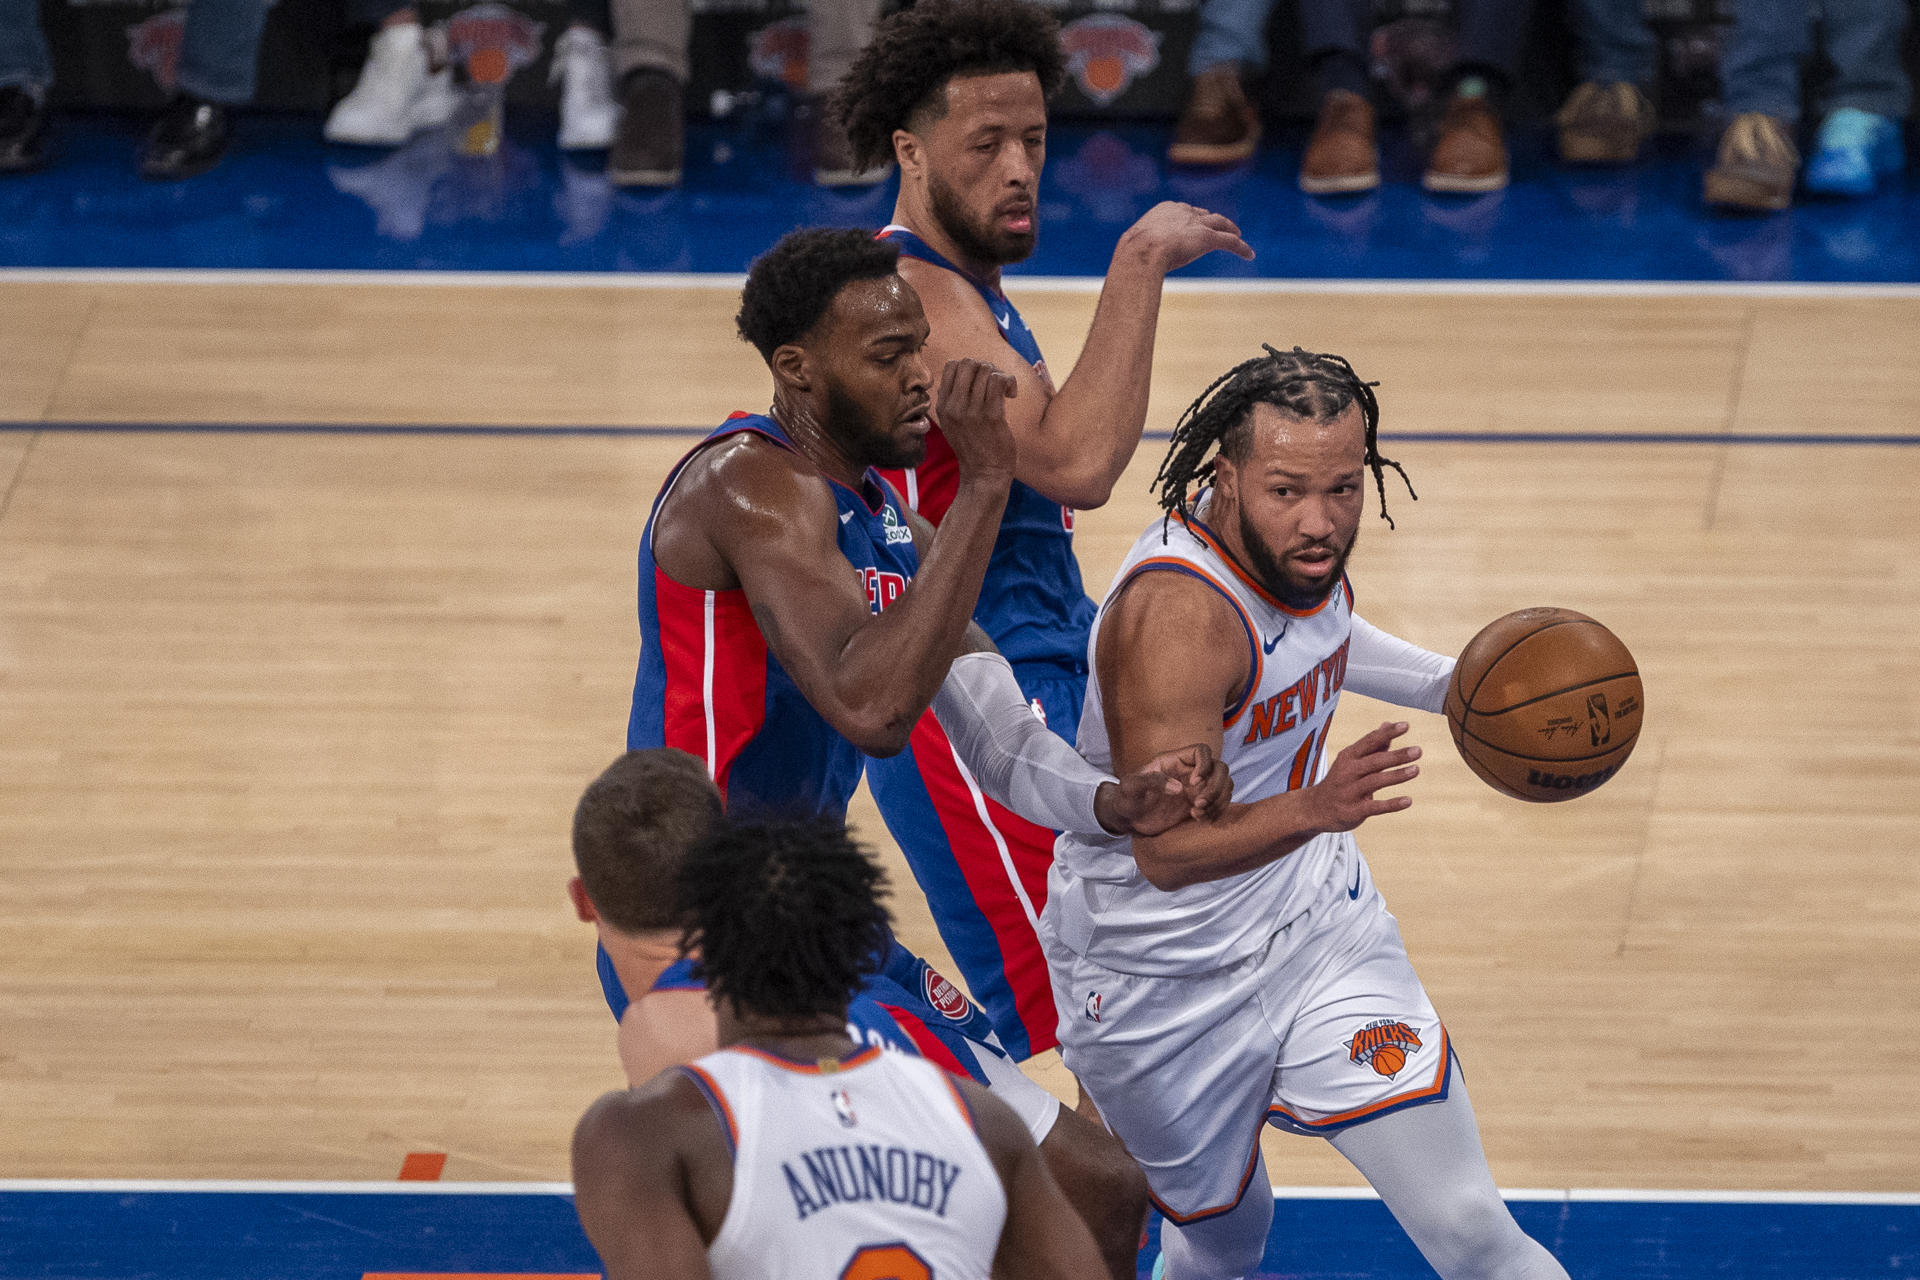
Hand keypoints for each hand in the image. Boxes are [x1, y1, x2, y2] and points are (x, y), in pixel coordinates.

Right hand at [936, 357, 1017, 479]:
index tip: (981, 382)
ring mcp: (972, 411)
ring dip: (999, 374)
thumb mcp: (952, 424)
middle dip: (985, 367)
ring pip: (985, 369)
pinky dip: (1008, 381)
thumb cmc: (973, 448)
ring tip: (1005, 390)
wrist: (984, 474)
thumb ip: (952, 400)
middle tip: (995, 383)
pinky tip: (1011, 394)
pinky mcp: (991, 416)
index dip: (970, 367)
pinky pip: (998, 381)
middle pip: (968, 363)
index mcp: (943, 406)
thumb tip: (964, 373)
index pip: (952, 366)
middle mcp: (954, 406)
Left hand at [1097, 743, 1234, 836]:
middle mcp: (1189, 771)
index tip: (1194, 783)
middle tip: (1199, 804)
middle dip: (1215, 787)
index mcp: (1174, 760)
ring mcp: (1197, 788)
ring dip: (1218, 801)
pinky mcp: (1199, 804)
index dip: (1205, 764)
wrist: (1128, 819)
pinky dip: (1217, 811)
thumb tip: (1179, 788)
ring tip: (1198, 813)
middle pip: (1220, 768)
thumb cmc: (1126, 798)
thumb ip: (1150, 781)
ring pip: (1225, 785)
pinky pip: (1220, 802)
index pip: (1201, 751)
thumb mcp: (1131, 787)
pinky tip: (1199, 819)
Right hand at [1122, 201, 1253, 272]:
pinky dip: (1241, 248)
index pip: (1185, 211)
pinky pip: (1230, 242)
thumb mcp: (1136, 246)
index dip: (1192, 219)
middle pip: (1205, 214)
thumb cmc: (1133, 252)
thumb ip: (1141, 250)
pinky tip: (1249, 255)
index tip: (1195, 225)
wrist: (1141, 251)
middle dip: (1214, 221)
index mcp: (1166, 209)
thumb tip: (1131, 266)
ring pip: (1221, 224)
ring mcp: (1197, 224)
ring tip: (1238, 236)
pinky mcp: (1208, 237)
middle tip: (1221, 227)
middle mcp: (1184, 212)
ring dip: (1231, 229)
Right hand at [1303, 722, 1420, 834]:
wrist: (1316, 809)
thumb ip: (1373, 745)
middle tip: (1418, 751)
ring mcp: (1350, 792)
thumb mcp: (1352, 761)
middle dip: (1396, 756)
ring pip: (1375, 781)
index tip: (1405, 725)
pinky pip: (1375, 807)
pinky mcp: (1353, 811)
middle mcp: (1348, 772)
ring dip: (1396, 775)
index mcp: (1349, 757)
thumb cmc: (1340, 780)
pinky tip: (1408, 800)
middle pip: (1374, 761)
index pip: (1369, 741)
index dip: (1387, 733)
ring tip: (1416, 769)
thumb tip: (1388, 724)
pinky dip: (1391, 804)